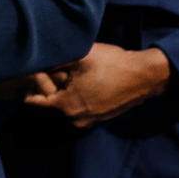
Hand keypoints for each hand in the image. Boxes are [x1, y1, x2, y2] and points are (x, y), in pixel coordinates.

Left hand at [29, 41, 174, 125]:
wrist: (145, 76)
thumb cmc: (113, 63)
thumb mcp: (80, 56)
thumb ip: (54, 61)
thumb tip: (35, 61)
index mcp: (65, 106)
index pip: (33, 101)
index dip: (34, 85)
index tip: (42, 71)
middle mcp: (75, 119)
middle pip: (50, 103)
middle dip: (52, 87)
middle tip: (64, 70)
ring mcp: (89, 121)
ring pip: (66, 105)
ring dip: (67, 92)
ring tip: (79, 75)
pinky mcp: (100, 119)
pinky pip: (81, 108)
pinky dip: (81, 97)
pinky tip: (91, 82)